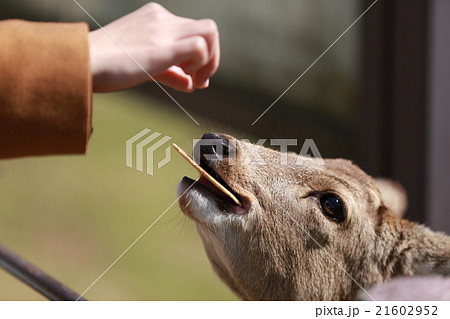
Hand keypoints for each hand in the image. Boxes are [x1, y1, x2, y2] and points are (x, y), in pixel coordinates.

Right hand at [88, 2, 219, 91]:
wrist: (82, 63)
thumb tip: (192, 85)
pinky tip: (187, 79)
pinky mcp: (163, 46)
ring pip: (210, 32)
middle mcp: (162, 18)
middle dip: (211, 58)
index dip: (201, 56)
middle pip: (208, 29)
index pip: (192, 30)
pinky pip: (200, 46)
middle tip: (198, 81)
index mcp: (155, 17)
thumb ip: (170, 72)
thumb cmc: (107, 67)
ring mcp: (163, 30)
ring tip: (194, 80)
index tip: (194, 78)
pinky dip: (202, 64)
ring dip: (210, 60)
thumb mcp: (144, 65)